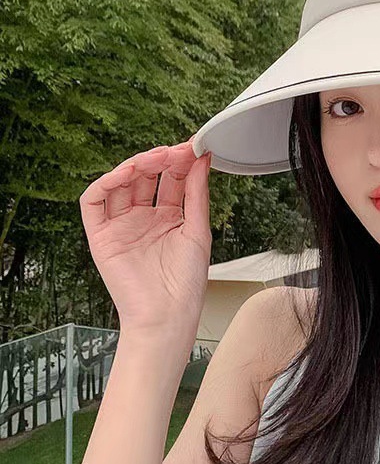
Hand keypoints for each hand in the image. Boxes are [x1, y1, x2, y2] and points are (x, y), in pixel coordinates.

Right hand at [79, 136, 212, 334]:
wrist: (168, 315)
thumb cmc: (186, 283)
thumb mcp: (197, 230)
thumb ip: (197, 194)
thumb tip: (202, 160)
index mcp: (170, 218)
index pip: (172, 180)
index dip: (181, 163)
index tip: (194, 148)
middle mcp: (144, 219)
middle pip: (146, 178)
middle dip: (161, 161)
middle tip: (176, 151)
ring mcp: (121, 226)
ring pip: (121, 184)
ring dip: (136, 166)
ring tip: (157, 158)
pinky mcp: (100, 236)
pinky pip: (94, 202)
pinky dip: (106, 183)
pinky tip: (127, 173)